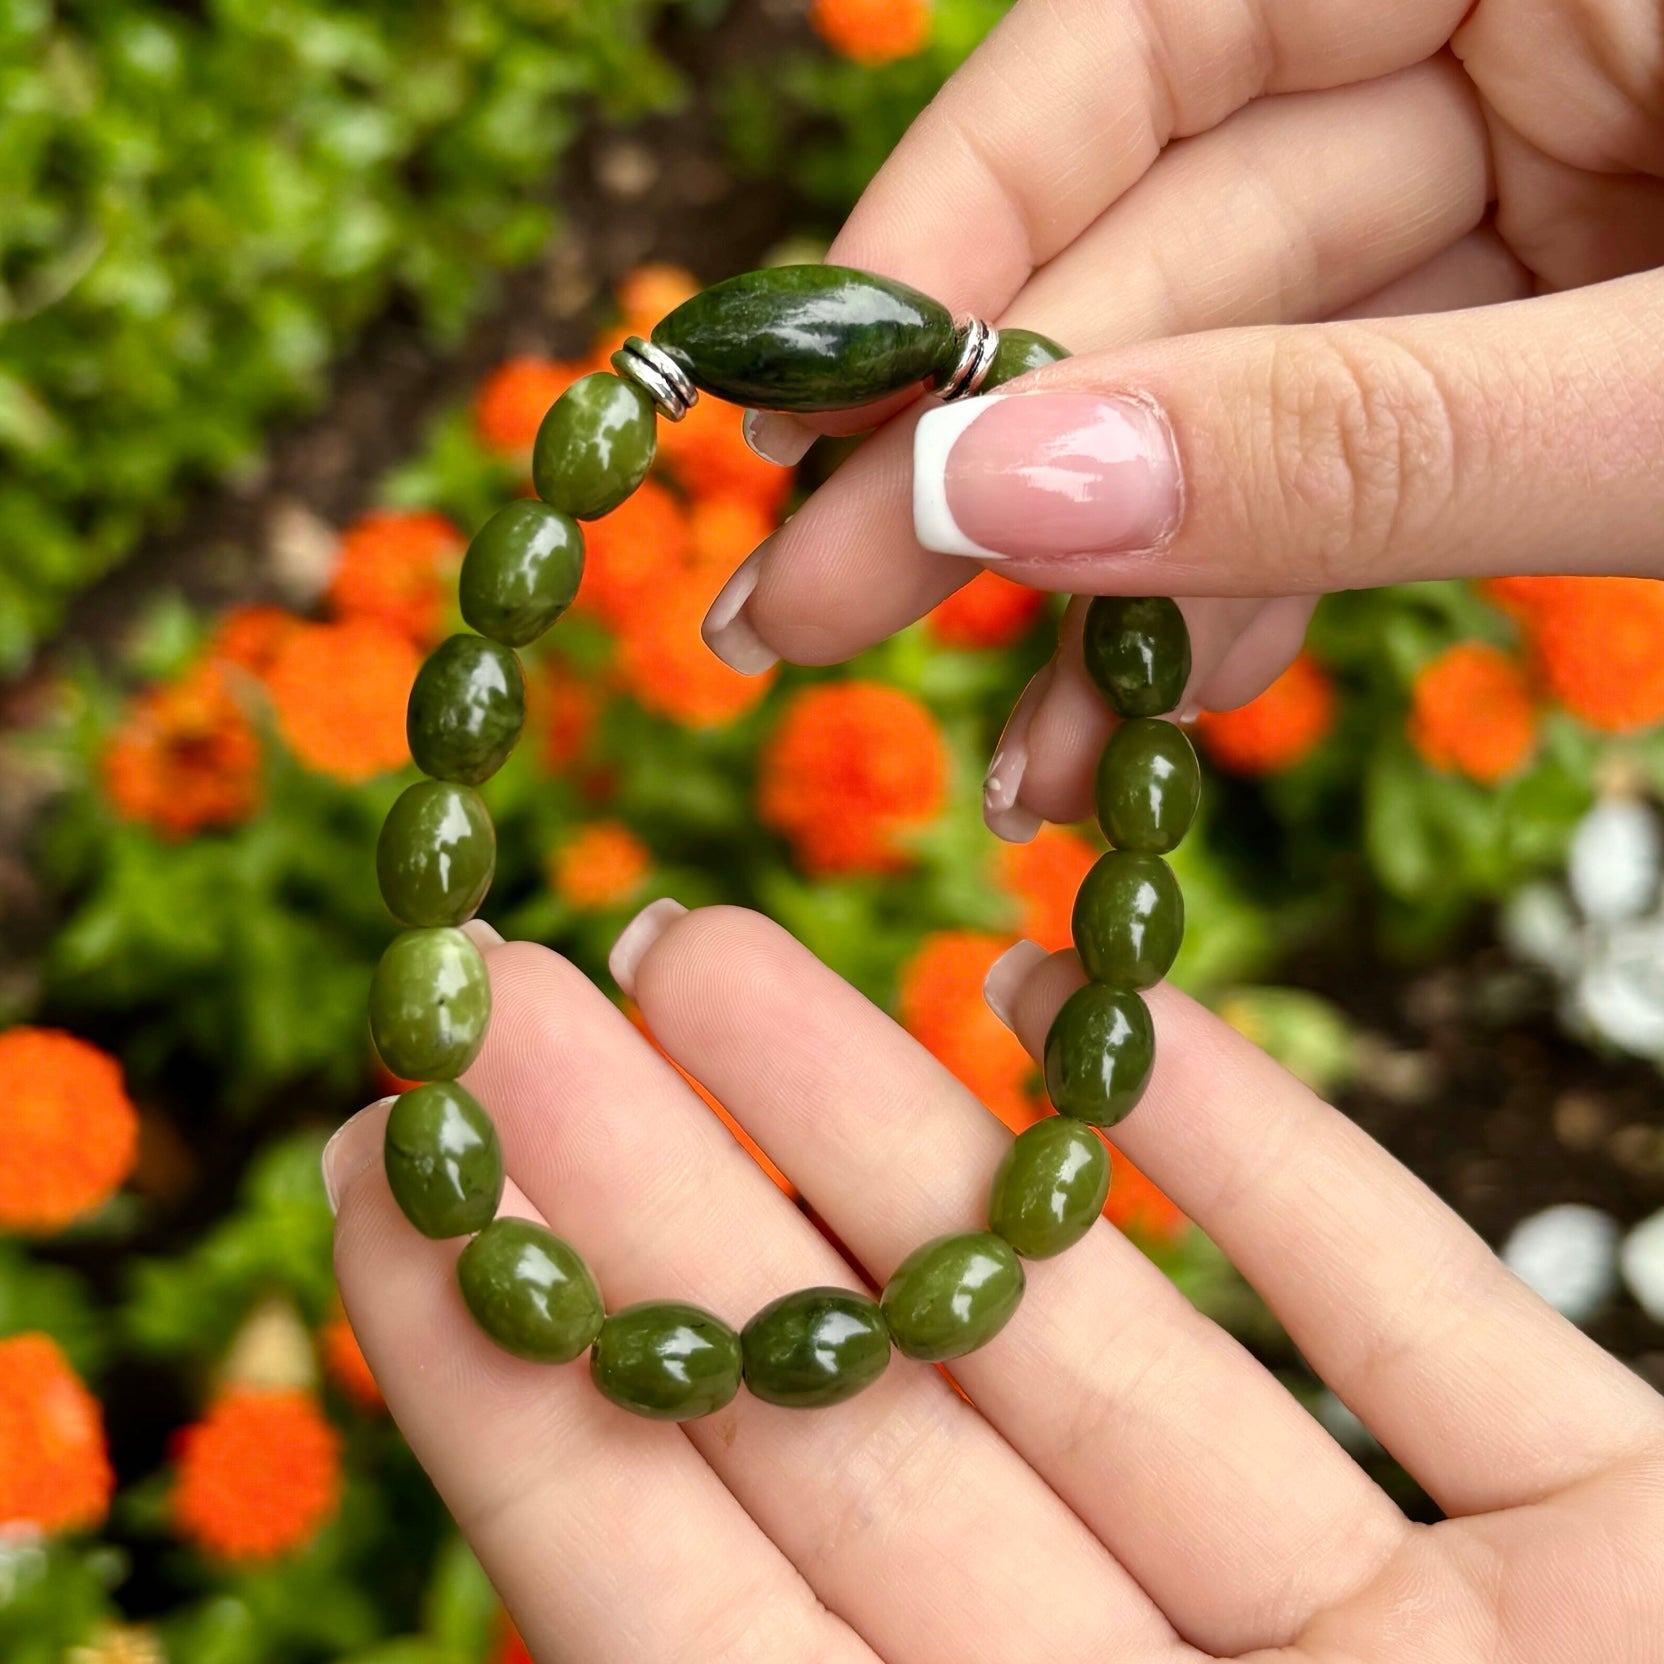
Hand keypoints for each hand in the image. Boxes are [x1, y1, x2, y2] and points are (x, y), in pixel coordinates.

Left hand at [327, 908, 1663, 1661]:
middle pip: (869, 1451)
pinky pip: (1427, 1336)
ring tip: (733, 945)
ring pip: (1115, 1361)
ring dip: (926, 1143)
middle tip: (504, 989)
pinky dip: (1275, 1171)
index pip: (693, 1626)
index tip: (376, 1173)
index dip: (525, 1391)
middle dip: (671, 1199)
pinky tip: (1106, 1014)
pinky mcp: (1649, 1575)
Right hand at [703, 0, 1663, 837]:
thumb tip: (997, 493)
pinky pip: (1355, 463)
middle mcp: (1507, 42)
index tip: (807, 417)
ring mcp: (1540, 200)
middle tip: (804, 616)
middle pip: (1168, 243)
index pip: (1147, 38)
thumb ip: (1359, 434)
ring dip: (1111, 579)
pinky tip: (1144, 725)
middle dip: (995, 456)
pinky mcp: (1546, 351)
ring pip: (1247, 387)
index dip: (952, 228)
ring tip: (1002, 757)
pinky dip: (1253, 597)